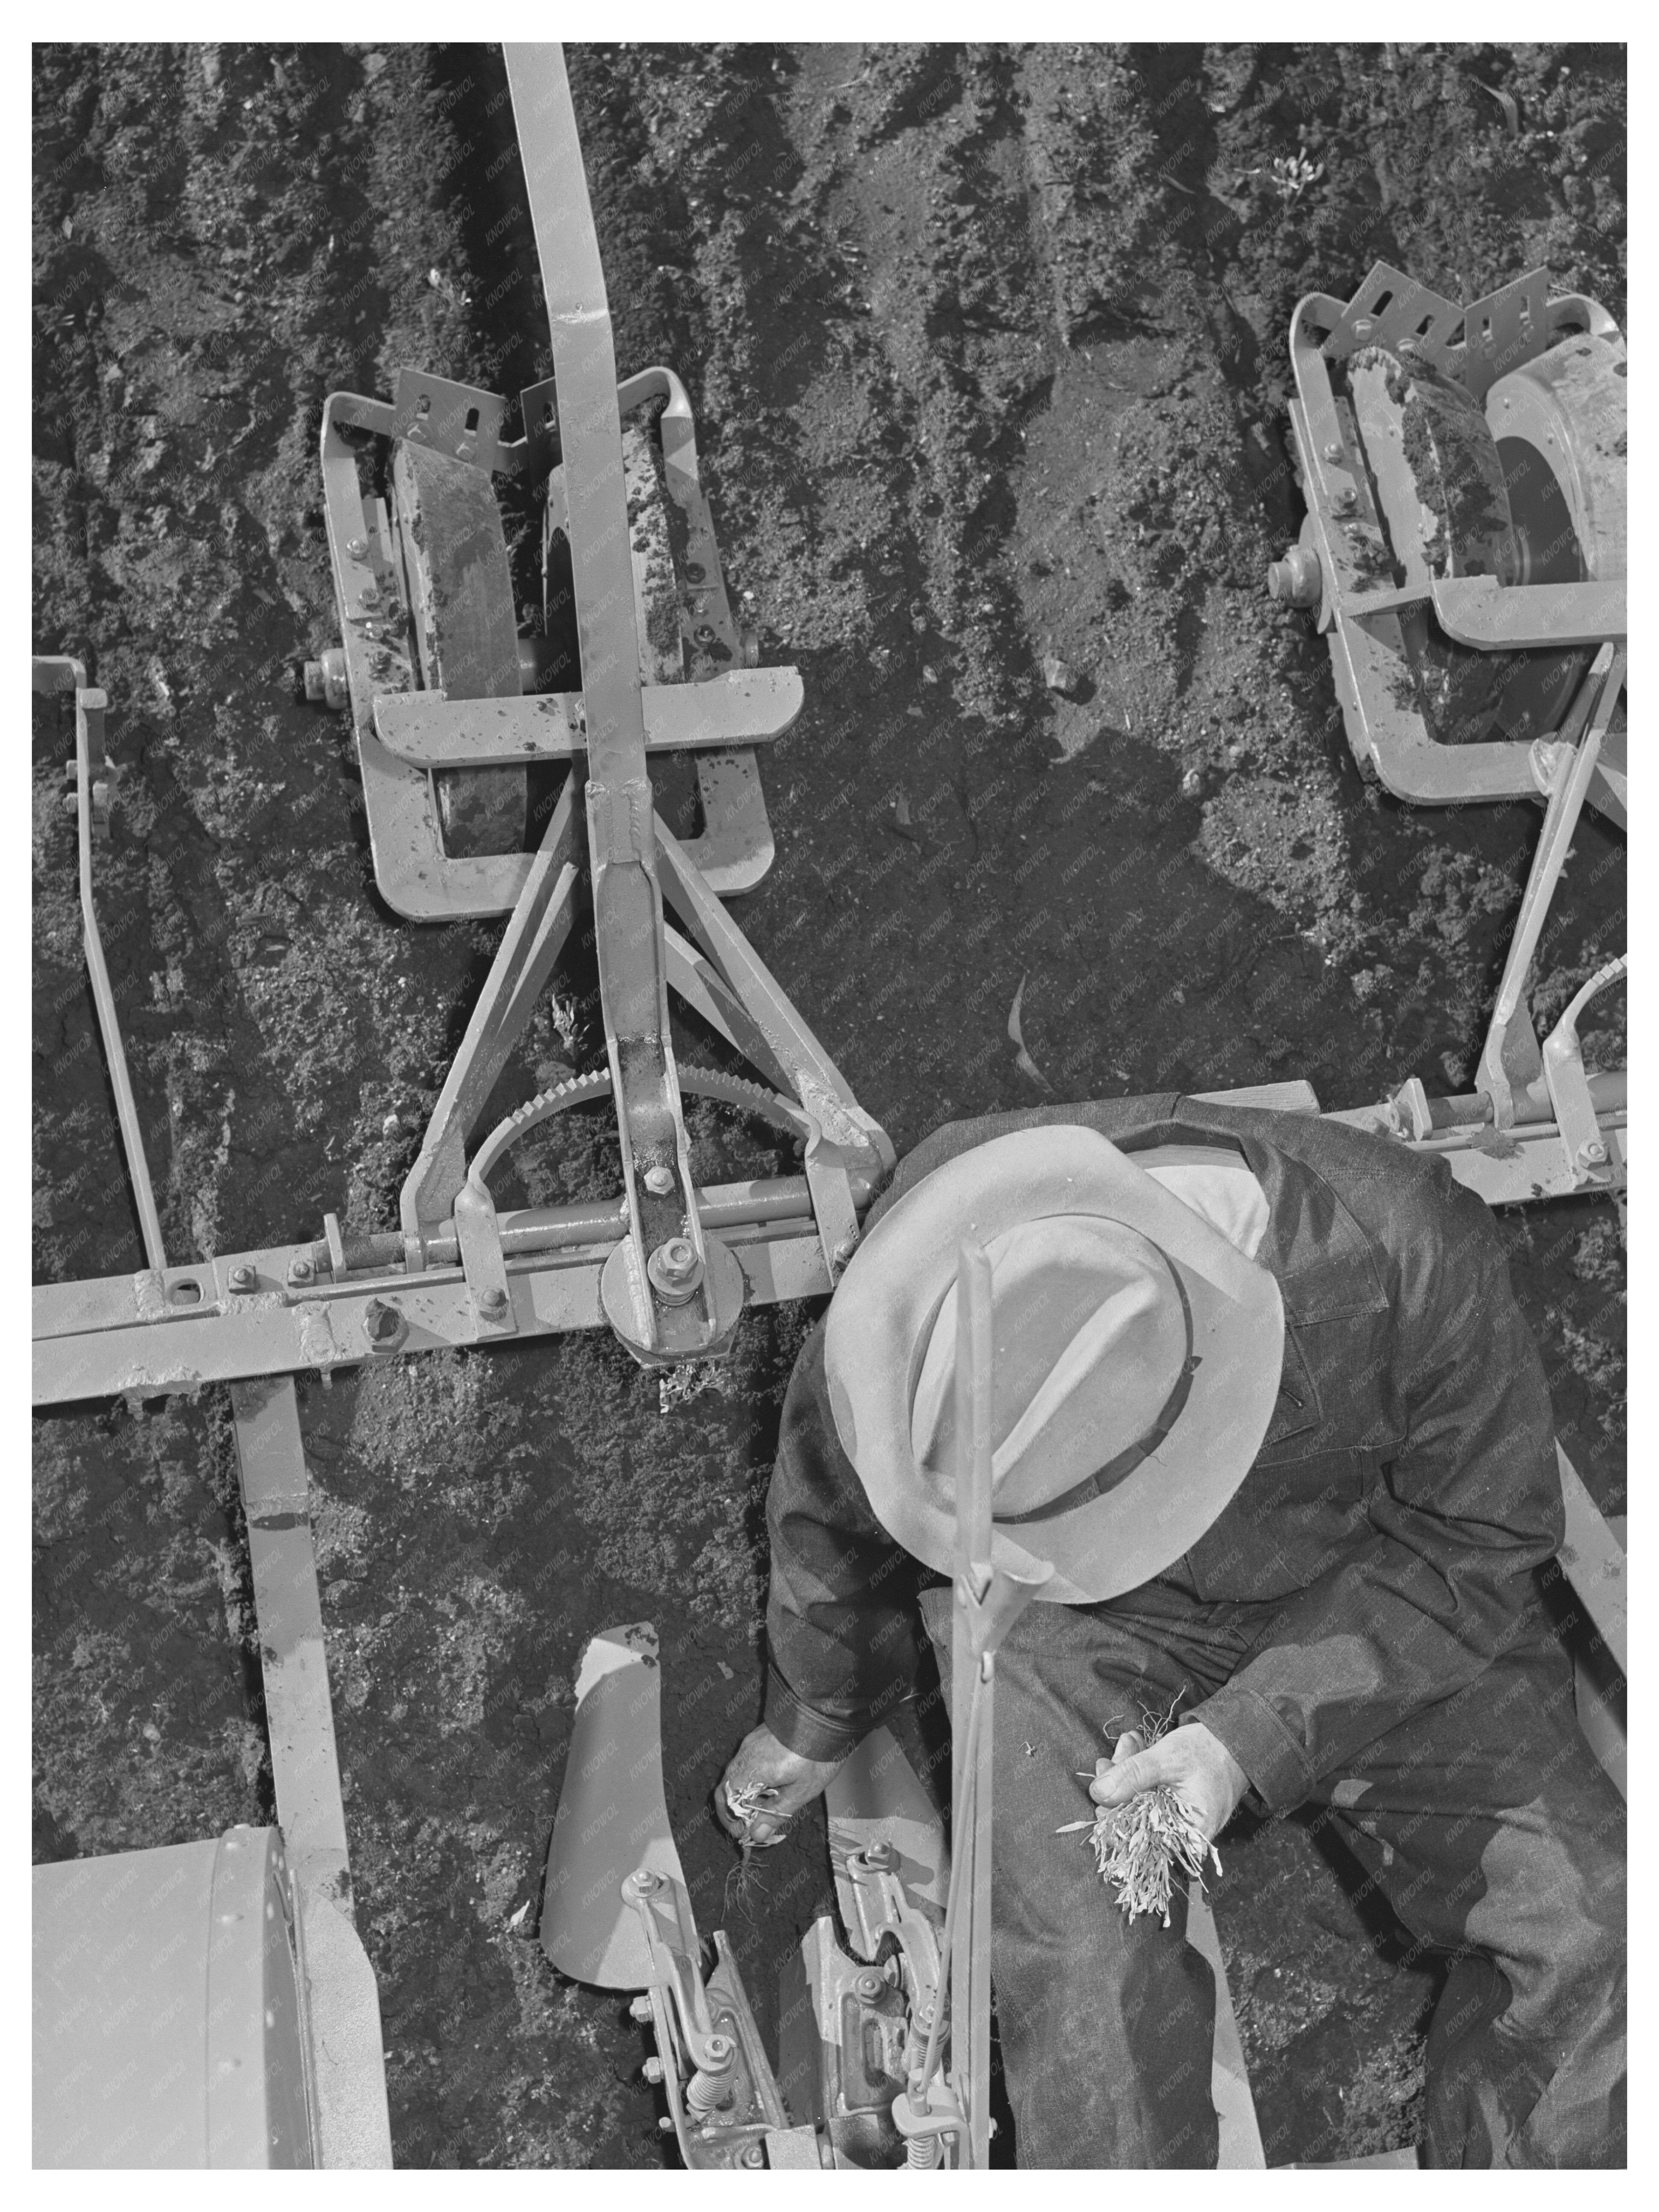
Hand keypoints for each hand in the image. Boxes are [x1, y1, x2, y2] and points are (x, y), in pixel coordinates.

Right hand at [713, 1724, 845, 1847]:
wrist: (825, 1715)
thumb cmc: (817, 1753)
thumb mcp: (801, 1790)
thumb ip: (776, 1813)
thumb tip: (756, 1834)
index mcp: (751, 1769)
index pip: (726, 1799)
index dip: (732, 1820)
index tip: (746, 1833)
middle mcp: (745, 1754)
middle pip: (728, 1787)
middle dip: (737, 1809)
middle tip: (754, 1824)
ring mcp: (751, 1743)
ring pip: (737, 1775)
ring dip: (746, 1795)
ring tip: (767, 1807)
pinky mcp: (759, 1737)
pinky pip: (747, 1762)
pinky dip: (752, 1779)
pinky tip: (772, 1785)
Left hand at [1087, 1720, 1247, 1845]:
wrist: (1234, 1743)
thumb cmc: (1209, 1752)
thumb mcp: (1169, 1759)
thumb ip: (1134, 1776)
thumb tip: (1098, 1793)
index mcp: (1183, 1837)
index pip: (1134, 1841)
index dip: (1111, 1815)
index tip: (1100, 1787)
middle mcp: (1177, 1837)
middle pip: (1130, 1820)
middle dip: (1118, 1783)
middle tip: (1115, 1754)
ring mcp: (1171, 1822)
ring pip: (1134, 1803)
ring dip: (1125, 1771)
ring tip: (1130, 1743)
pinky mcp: (1167, 1807)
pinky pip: (1144, 1794)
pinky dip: (1136, 1771)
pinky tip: (1136, 1748)